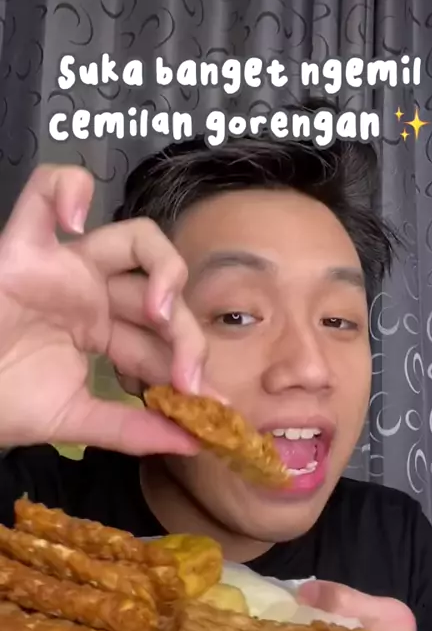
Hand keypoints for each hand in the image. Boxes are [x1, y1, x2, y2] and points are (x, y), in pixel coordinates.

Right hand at [0, 164, 208, 455]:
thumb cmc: (2, 401)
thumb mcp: (75, 419)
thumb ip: (131, 429)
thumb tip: (192, 443)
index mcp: (103, 331)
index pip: (161, 339)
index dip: (191, 367)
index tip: (212, 405)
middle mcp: (92, 293)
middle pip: (161, 294)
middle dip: (185, 336)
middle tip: (188, 380)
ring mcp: (64, 266)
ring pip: (135, 239)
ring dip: (164, 269)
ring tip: (159, 310)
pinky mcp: (24, 246)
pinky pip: (44, 190)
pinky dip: (64, 187)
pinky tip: (76, 218)